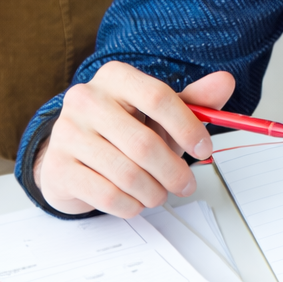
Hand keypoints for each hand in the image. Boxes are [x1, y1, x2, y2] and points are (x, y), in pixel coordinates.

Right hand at [36, 63, 234, 217]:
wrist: (70, 154)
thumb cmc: (121, 130)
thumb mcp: (156, 113)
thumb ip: (192, 101)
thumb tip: (225, 82)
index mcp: (114, 77)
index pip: (157, 97)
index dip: (187, 126)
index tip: (205, 148)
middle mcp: (86, 99)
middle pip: (144, 142)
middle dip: (173, 171)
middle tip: (186, 184)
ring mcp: (68, 132)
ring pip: (126, 173)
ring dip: (153, 192)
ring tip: (159, 193)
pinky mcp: (58, 167)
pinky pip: (106, 194)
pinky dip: (130, 205)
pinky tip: (136, 201)